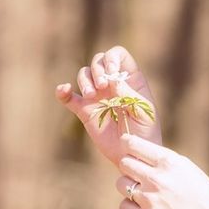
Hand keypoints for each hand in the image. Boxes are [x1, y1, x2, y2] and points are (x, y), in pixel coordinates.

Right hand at [54, 45, 161, 168]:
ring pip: (84, 75)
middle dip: (98, 70)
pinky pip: (69, 97)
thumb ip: (129, 94)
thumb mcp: (143, 111)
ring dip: (84, 80)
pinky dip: (63, 92)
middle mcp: (112, 83)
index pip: (118, 55)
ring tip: (91, 96)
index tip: (111, 72)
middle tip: (102, 87)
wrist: (132, 153)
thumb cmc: (145, 132)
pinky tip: (63, 90)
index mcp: (129, 79)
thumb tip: (112, 80)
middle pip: (98, 61)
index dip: (112, 58)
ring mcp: (97, 96)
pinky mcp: (85, 110)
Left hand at [113, 133, 208, 208]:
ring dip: (128, 186)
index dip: (126, 143)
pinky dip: (131, 206)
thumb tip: (133, 148)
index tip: (126, 146)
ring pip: (121, 184)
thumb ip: (160, 158)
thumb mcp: (185, 166)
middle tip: (139, 173)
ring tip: (144, 191)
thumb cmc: (200, 191)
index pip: (132, 144)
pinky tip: (144, 206)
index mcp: (168, 161)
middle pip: (124, 163)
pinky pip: (123, 206)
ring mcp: (150, 200)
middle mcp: (157, 178)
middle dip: (129, 166)